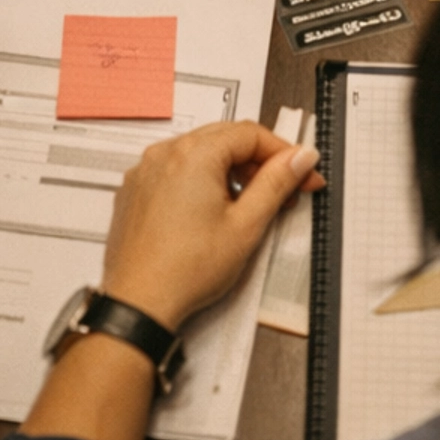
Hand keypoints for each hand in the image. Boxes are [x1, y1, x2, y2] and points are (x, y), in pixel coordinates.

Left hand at [101, 121, 322, 331]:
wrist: (139, 305)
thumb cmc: (187, 270)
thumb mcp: (245, 226)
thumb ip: (277, 184)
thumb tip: (300, 157)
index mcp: (194, 153)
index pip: (250, 134)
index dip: (283, 154)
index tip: (303, 174)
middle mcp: (165, 152)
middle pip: (225, 139)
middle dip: (258, 163)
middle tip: (284, 190)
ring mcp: (146, 170)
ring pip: (200, 154)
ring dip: (229, 172)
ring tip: (248, 207)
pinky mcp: (136, 190)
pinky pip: (175, 171)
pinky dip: (199, 181)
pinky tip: (211, 212)